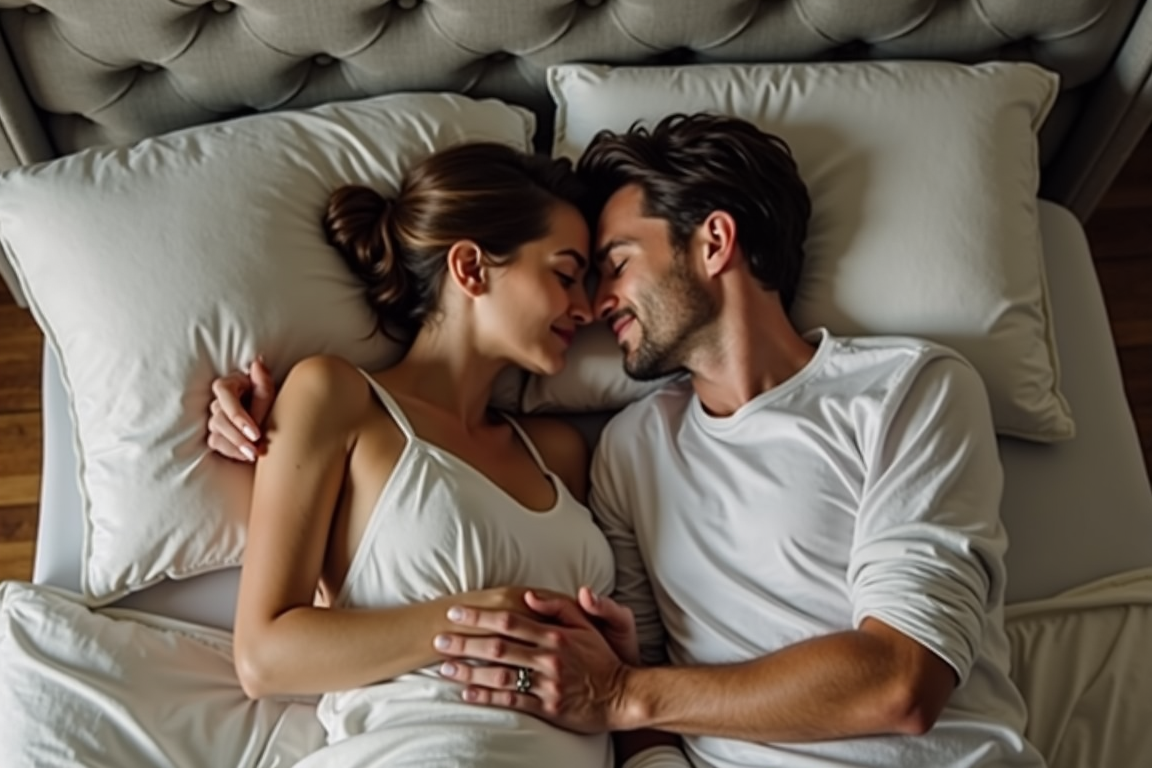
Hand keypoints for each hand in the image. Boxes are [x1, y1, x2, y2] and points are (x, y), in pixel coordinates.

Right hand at [207, 356, 275, 461]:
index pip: (225, 396)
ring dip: (235, 446)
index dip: (238, 416)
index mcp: (229, 384)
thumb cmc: (269, 399)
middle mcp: (219, 401)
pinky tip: (246, 456)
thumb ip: (263, 381)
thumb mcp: (269, 391)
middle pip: (220, 419)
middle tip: (256, 449)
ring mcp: (216, 418)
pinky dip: (231, 451)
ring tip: (253, 455)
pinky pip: (217, 443)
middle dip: (238, 436)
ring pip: (216, 433)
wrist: (273, 417)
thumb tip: (258, 363)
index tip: (255, 433)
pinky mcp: (217, 433)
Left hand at [434, 588, 632, 733]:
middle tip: (438, 640)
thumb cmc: (601, 657)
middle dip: (465, 643)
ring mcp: (547, 684)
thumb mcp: (586, 625)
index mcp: (555, 635)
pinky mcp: (547, 708)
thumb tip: (529, 595)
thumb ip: (558, 607)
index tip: (455, 613)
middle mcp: (548, 658)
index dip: (479, 616)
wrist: (622, 695)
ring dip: (469, 672)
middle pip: (498, 647)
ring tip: (445, 669)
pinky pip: (511, 701)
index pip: (509, 621)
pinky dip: (487, 697)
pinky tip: (468, 694)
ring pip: (500, 676)